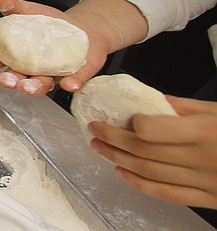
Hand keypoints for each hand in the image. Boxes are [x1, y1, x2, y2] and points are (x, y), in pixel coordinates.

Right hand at [0, 0, 110, 94]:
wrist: (83, 29)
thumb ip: (13, 6)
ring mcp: (51, 75)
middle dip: (9, 81)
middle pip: (16, 78)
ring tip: (28, 87)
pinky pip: (71, 82)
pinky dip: (70, 84)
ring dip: (34, 88)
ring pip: (40, 85)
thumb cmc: (51, 25)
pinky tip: (68, 84)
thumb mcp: (29, 11)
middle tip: (6, 80)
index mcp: (15, 55)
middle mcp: (30, 70)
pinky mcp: (74, 77)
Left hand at [88, 96, 216, 208]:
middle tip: (95, 130)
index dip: (130, 124)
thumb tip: (153, 101)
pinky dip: (141, 185)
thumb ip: (185, 107)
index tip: (115, 117)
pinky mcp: (208, 199)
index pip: (152, 130)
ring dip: (119, 160)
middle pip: (144, 151)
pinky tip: (123, 173)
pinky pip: (168, 193)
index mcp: (204, 132)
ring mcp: (204, 182)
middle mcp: (201, 159)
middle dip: (112, 140)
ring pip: (150, 173)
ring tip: (100, 148)